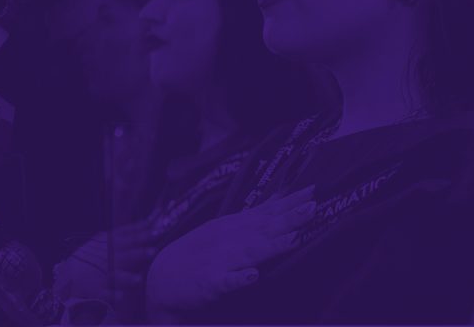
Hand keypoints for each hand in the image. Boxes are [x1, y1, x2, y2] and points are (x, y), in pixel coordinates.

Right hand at [53, 227, 157, 303]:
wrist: (69, 276)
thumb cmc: (91, 258)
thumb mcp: (103, 242)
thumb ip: (123, 235)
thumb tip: (147, 224)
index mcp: (107, 244)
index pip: (126, 237)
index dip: (140, 233)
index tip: (156, 229)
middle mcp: (105, 258)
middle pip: (123, 255)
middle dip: (137, 254)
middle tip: (153, 251)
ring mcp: (100, 275)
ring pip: (115, 276)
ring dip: (126, 278)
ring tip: (138, 279)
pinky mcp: (95, 290)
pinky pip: (104, 294)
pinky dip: (111, 295)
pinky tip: (120, 297)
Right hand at [146, 186, 314, 313]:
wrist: (162, 280)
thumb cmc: (198, 255)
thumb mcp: (224, 230)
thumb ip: (252, 217)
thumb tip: (280, 199)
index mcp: (233, 227)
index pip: (266, 212)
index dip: (289, 203)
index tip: (312, 190)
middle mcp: (228, 240)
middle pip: (263, 228)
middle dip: (288, 218)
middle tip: (312, 206)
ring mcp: (219, 261)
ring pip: (249, 253)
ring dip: (271, 245)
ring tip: (294, 238)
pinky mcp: (210, 283)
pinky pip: (226, 282)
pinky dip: (238, 278)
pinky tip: (252, 275)